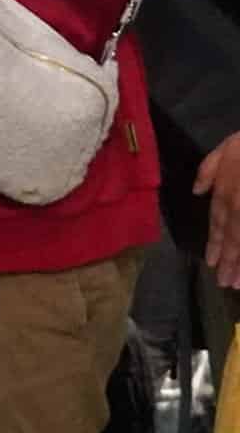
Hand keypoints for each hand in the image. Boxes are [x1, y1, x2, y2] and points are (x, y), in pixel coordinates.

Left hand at [196, 132, 239, 287]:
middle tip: (223, 283)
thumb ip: (208, 170)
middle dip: (227, 261)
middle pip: (232, 238)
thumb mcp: (226, 148)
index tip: (210, 262)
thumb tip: (197, 192)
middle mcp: (238, 205)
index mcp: (226, 190)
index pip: (218, 222)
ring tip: (236, 284)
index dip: (214, 243)